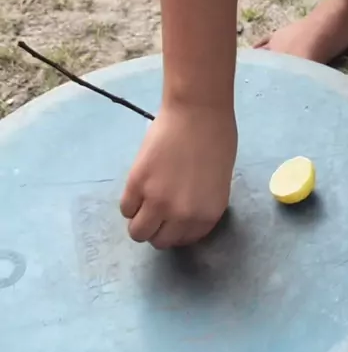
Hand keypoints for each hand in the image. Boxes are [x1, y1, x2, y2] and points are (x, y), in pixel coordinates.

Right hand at [120, 101, 236, 248]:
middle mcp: (183, 215)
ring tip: (143, 202)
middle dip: (157, 227)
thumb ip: (201, 203)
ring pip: (138, 232)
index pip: (184, 240)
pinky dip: (130, 202)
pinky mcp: (137, 184)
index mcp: (207, 215)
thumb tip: (182, 215)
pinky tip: (138, 186)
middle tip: (156, 209)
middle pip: (159, 240)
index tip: (171, 218)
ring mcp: (158, 201)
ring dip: (139, 220)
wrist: (198, 111)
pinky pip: (125, 208)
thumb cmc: (216, 137)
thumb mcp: (218, 181)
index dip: (175, 230)